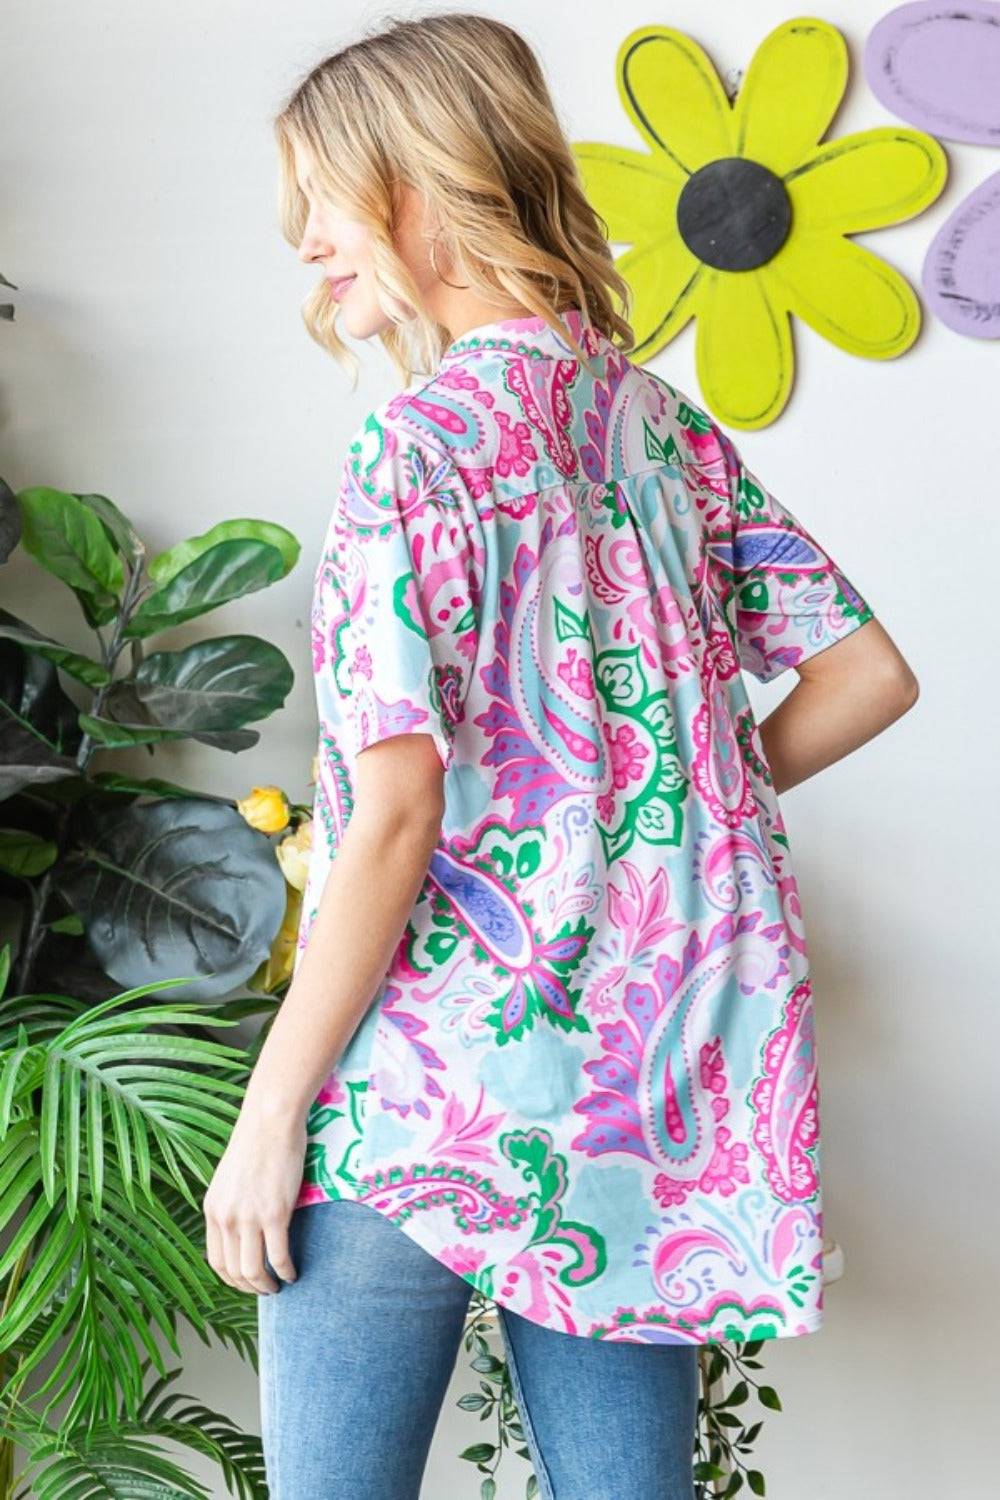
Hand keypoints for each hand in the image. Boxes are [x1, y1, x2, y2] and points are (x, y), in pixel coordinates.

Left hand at [202, 1107, 305, 1294]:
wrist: (270, 1119)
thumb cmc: (257, 1142)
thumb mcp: (232, 1177)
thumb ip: (232, 1204)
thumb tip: (241, 1227)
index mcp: (213, 1209)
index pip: (216, 1261)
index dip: (232, 1278)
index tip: (247, 1281)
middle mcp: (226, 1218)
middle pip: (234, 1271)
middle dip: (250, 1287)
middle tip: (267, 1288)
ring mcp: (249, 1217)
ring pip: (254, 1271)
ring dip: (267, 1285)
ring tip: (279, 1285)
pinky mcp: (275, 1213)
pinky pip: (279, 1257)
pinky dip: (287, 1271)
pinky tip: (294, 1273)